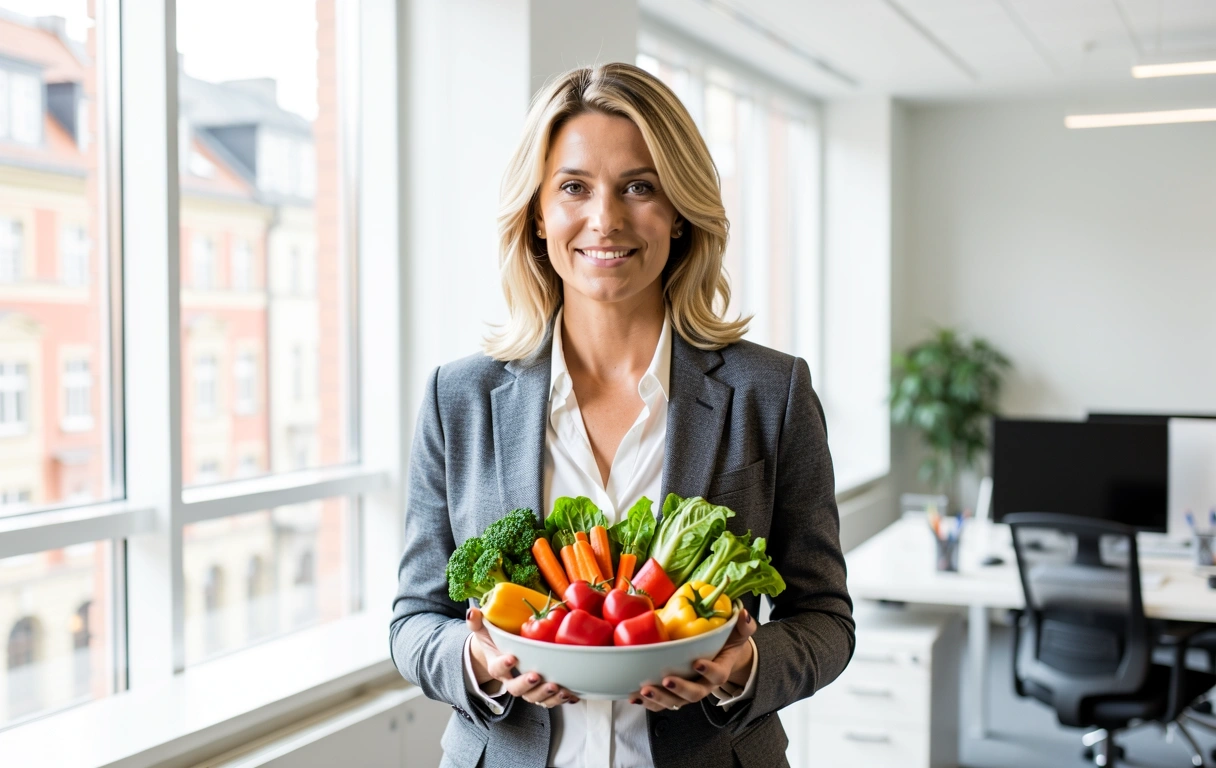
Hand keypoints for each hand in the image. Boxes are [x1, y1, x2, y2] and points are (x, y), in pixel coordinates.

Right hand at [466, 607, 579, 707]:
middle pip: (516, 689)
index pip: (497, 669)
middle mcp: (511, 680)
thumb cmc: (496, 642)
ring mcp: (527, 688)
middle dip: (527, 685)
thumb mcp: (485, 631)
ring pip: (534, 698)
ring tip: (558, 688)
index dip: (504, 665)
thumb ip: (477, 622)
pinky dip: (561, 699)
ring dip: (546, 695)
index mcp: (497, 666)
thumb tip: (472, 612)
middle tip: (537, 676)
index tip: (512, 657)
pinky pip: (549, 700)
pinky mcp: (541, 691)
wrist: (504, 655)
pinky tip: (572, 694)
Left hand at [631, 608, 756, 711]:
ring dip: (659, 698)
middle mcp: (704, 685)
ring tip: (644, 691)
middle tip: (666, 680)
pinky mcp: (673, 693)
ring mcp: (687, 691)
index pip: (718, 675)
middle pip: (694, 694)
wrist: (720, 657)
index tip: (697, 662)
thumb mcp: (738, 633)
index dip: (708, 671)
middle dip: (679, 689)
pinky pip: (661, 703)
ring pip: (675, 702)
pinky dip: (647, 702)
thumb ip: (743, 625)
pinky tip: (634, 696)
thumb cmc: (727, 643)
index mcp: (720, 670)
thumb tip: (743, 613)